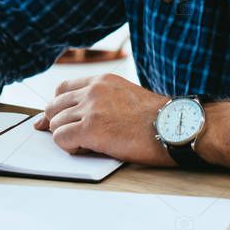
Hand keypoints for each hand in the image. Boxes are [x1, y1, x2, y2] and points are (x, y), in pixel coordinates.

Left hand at [34, 73, 173, 166]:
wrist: (175, 127)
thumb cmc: (158, 119)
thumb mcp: (126, 97)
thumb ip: (102, 101)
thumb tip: (80, 116)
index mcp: (102, 81)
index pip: (62, 88)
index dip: (57, 106)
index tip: (55, 119)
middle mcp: (93, 90)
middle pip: (54, 105)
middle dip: (55, 122)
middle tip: (65, 136)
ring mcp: (90, 108)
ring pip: (55, 123)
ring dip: (65, 137)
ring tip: (85, 144)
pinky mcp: (90, 128)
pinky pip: (61, 138)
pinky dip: (68, 147)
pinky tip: (85, 149)